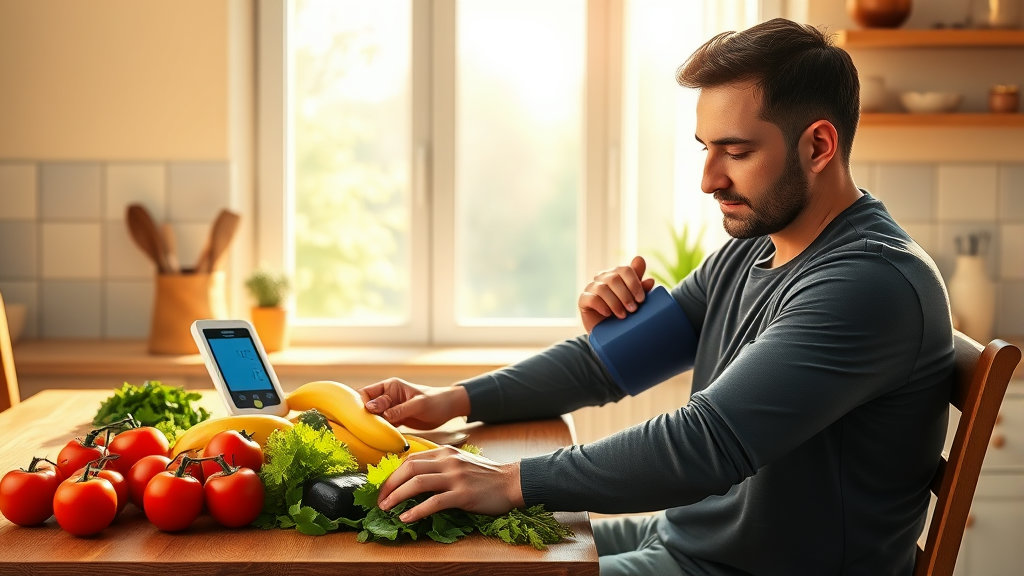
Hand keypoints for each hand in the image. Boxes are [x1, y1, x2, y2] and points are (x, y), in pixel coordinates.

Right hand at [360, 378, 469, 429]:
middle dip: (364, 417)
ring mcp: (391, 408)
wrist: (448, 409)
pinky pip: (383, 425)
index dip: (359, 404)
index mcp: (390, 387)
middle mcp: (388, 396)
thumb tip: (374, 411)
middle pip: (367, 407)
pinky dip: (381, 431)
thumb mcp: (418, 405)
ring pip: (374, 417)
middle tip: (363, 430)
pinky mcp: (396, 419)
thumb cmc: (435, 401)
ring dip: (372, 426)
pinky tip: (379, 439)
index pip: (367, 394)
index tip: (357, 418)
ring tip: (370, 436)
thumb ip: (398, 409)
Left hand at [377, 447, 523, 522]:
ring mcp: (456, 477)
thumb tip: (414, 478)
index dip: (393, 474)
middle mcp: (448, 461)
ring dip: (397, 496)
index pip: (410, 459)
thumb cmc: (485, 476)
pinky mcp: (463, 494)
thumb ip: (440, 465)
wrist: (511, 482)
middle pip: (409, 468)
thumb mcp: (460, 462)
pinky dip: (416, 511)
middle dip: (389, 485)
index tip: (384, 488)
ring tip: (387, 508)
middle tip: (380, 500)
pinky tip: (406, 518)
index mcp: (445, 452)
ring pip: (417, 483)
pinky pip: (434, 502)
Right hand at [578, 255, 655, 332]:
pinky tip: (608, 313)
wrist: (609, 334)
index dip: (634, 283)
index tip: (641, 299)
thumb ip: (642, 290)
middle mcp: (603, 278)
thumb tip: (651, 281)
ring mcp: (592, 288)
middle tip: (633, 309)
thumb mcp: (635, 302)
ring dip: (615, 302)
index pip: (625, 270)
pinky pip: (590, 298)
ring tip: (623, 315)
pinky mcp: (583, 300)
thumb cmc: (624, 314)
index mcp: (617, 274)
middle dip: (626, 295)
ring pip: (602, 288)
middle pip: (614, 278)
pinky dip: (601, 305)